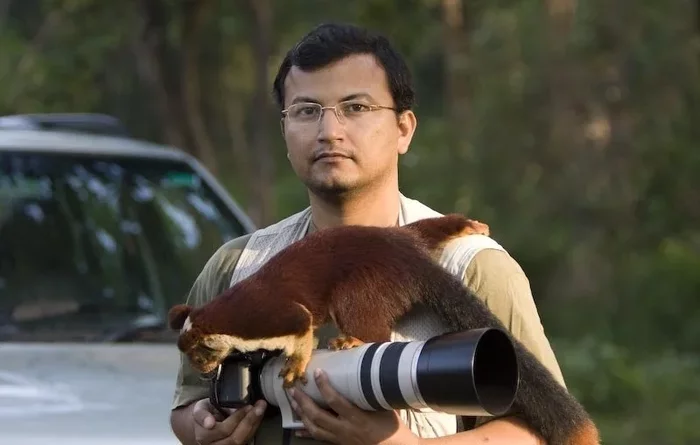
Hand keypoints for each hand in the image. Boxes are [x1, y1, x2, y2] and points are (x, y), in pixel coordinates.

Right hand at [191, 398, 266, 444]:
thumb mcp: (201, 408)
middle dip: (249, 421)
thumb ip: (204, 413)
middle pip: (234, 439)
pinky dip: (253, 428)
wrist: (203, 423)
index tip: (247, 406)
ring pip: (241, 442)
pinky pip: (246, 441)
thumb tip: (212, 421)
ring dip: (254, 425)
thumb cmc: (204, 413)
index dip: (237, 418)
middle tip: (258, 407)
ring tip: (260, 410)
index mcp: (202, 436)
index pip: (223, 430)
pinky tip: (258, 417)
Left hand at [289, 368, 420, 444]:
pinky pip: (319, 439)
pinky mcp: (338, 444)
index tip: (317, 372)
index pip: (336, 401)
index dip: (325, 386)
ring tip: (292, 402)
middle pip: (318, 416)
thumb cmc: (391, 426)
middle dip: (303, 402)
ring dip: (301, 414)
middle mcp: (345, 429)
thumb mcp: (382, 406)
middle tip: (293, 388)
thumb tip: (364, 369)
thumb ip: (369, 391)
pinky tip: (297, 429)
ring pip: (315, 428)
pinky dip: (306, 432)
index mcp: (358, 418)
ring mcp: (340, 438)